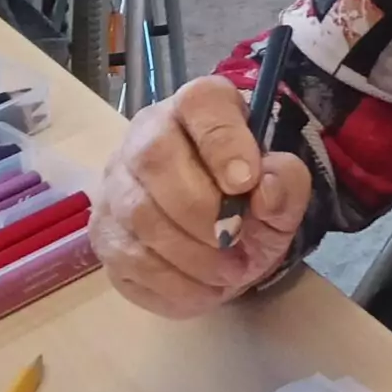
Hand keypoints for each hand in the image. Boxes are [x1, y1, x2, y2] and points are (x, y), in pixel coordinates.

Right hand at [91, 76, 310, 319]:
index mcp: (199, 107)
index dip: (222, 142)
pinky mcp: (103, 233)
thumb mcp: (286, 192)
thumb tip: (266, 189)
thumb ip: (288, 182)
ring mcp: (116, 185)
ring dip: (191, 254)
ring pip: (138, 214)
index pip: (200, 103)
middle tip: (236, 240)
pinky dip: (173, 283)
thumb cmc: (253, 203)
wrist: (226, 243)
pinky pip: (127, 259)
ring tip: (229, 271)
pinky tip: (203, 288)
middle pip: (155, 158)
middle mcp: (146, 135)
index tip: (247, 182)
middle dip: (202, 211)